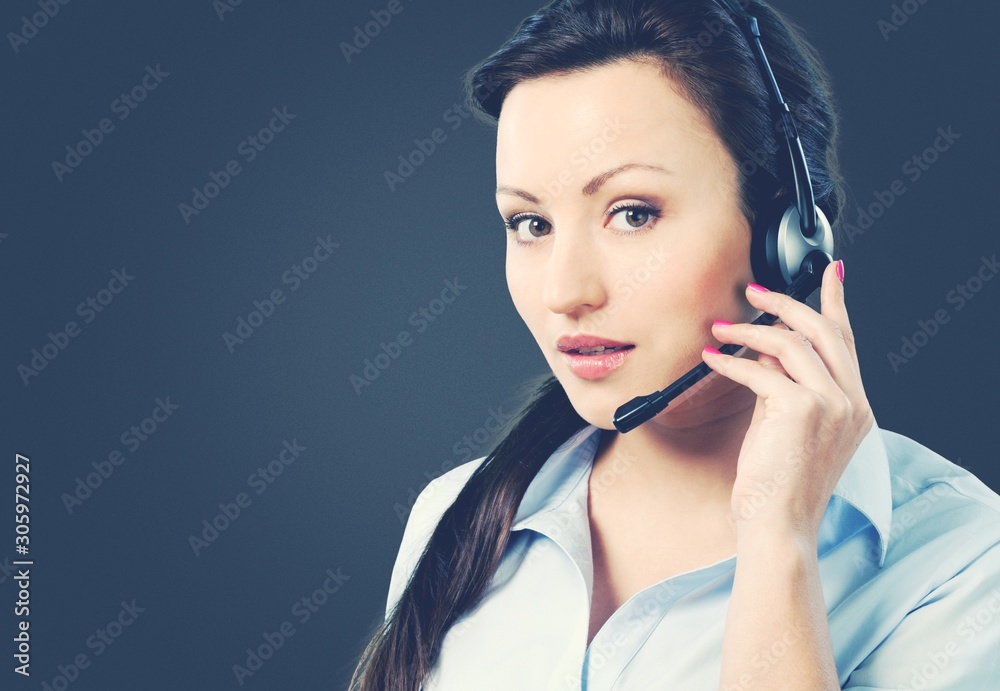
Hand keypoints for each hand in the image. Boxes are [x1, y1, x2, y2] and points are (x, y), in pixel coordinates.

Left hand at [702, 259, 873, 540]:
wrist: (779, 525)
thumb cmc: (779, 485)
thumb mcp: (790, 428)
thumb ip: (788, 388)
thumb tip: (767, 352)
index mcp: (856, 407)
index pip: (849, 341)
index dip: (837, 301)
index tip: (831, 272)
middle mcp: (852, 402)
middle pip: (823, 330)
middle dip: (785, 303)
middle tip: (753, 291)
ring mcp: (832, 405)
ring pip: (792, 343)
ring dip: (750, 330)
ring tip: (720, 330)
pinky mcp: (802, 410)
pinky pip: (762, 370)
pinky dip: (732, 360)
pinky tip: (712, 359)